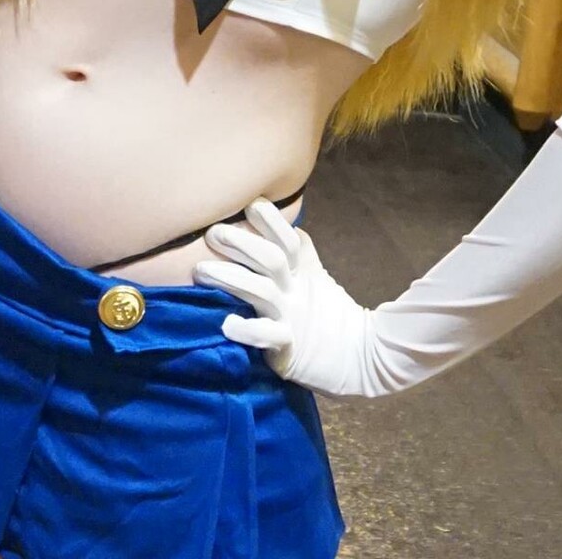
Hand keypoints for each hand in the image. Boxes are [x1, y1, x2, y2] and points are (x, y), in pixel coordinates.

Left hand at [193, 198, 378, 396]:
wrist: (360, 357)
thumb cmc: (329, 315)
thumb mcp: (316, 278)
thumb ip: (301, 253)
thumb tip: (288, 224)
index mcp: (303, 273)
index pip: (288, 240)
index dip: (272, 221)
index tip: (251, 203)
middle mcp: (298, 291)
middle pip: (272, 260)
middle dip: (242, 243)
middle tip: (212, 233)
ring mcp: (294, 318)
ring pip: (263, 292)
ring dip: (231, 279)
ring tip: (200, 271)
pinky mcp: (290, 349)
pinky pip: (269, 337)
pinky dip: (248, 330)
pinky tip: (226, 324)